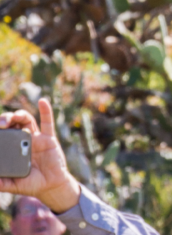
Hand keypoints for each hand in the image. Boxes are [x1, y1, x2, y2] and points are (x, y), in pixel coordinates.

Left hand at [0, 98, 80, 213]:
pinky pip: (47, 122)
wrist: (51, 186)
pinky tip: (42, 101)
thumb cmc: (31, 184)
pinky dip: (46, 110)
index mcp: (12, 149)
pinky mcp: (49, 138)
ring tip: (16, 116)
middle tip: (2, 124)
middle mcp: (23, 140)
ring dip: (20, 115)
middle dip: (6, 119)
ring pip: (27, 120)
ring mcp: (36, 138)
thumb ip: (2, 182)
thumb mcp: (12, 185)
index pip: (3, 134)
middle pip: (14, 124)